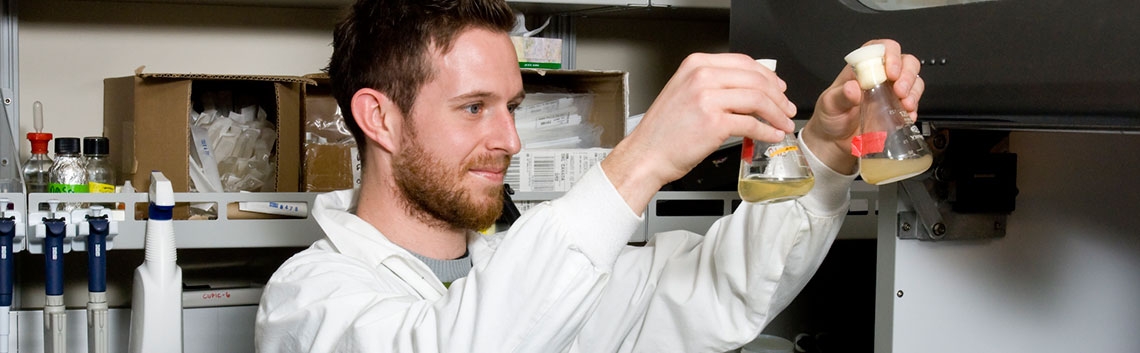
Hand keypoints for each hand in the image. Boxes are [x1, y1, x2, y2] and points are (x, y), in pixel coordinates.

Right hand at [602, 53, 796, 212]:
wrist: (646, 154)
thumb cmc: (664, 131)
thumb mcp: (685, 92)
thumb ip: (713, 84)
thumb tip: (749, 89)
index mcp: (696, 65)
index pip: (744, 62)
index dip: (768, 76)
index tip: (779, 88)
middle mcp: (702, 77)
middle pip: (756, 80)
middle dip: (778, 96)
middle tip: (787, 109)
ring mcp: (708, 98)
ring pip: (758, 100)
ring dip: (777, 114)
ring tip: (783, 124)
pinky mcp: (714, 123)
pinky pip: (751, 124)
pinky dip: (767, 131)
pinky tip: (772, 136)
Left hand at [802, 39, 924, 173]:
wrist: (834, 140)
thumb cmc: (830, 115)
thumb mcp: (829, 104)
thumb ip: (840, 96)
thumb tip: (852, 88)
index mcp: (862, 68)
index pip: (882, 48)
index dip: (890, 54)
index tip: (890, 72)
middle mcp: (880, 76)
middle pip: (905, 62)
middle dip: (907, 74)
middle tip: (900, 90)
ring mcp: (891, 92)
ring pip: (914, 80)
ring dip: (913, 90)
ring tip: (905, 104)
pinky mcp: (898, 108)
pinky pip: (914, 102)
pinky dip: (914, 108)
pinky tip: (907, 116)